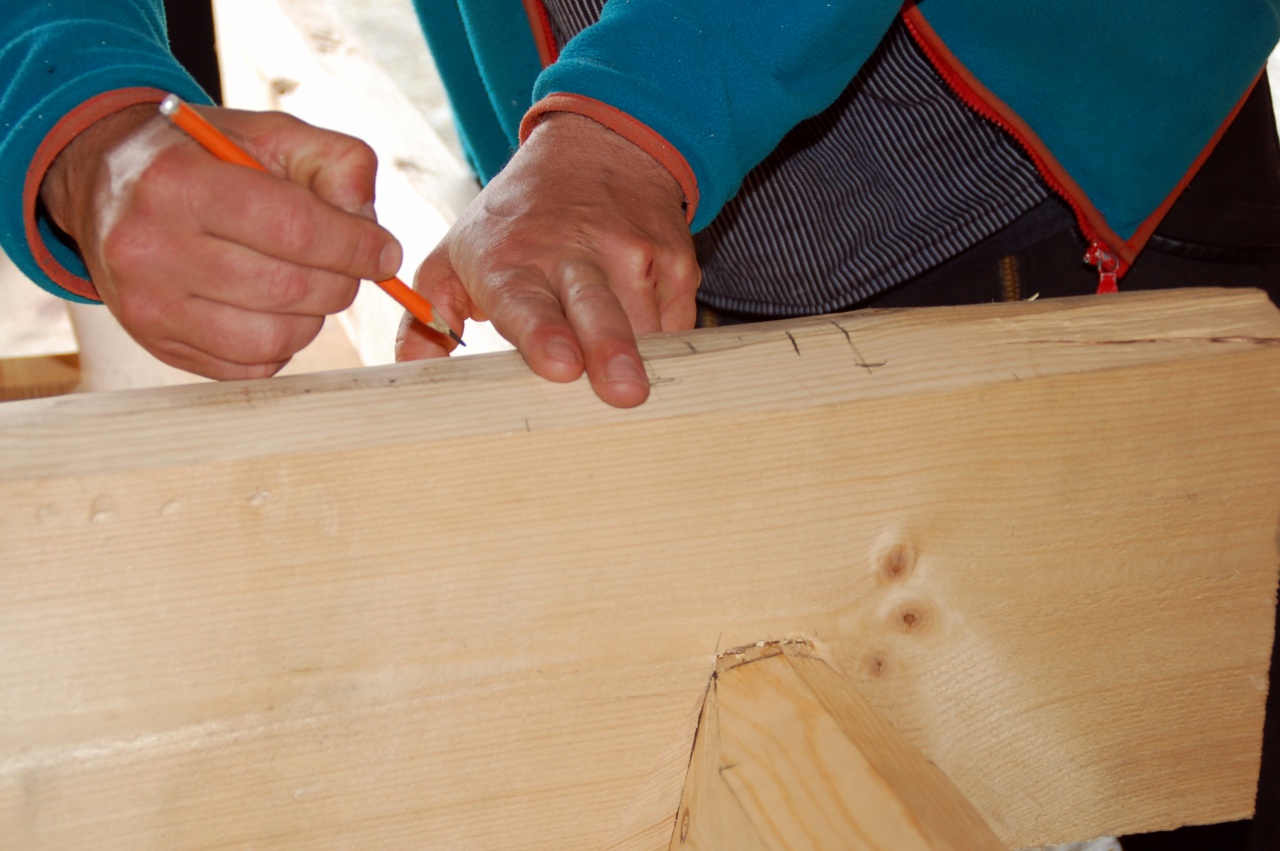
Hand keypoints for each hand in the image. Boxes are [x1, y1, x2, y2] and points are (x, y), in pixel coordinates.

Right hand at [40, 103, 402, 378]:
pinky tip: (273, 309)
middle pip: (288, 289)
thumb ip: (335, 162)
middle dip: (340, 282)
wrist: (106, 184)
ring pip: (274, 340)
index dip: (355, 246)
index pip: (294, 229)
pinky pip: (251, 367)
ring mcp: (148, 306)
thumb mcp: (268, 134)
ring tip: (306, 283)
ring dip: (313, 318)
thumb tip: (371, 227)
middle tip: (348, 265)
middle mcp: (149, 249)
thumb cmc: (204, 157)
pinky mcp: (157, 345)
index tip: (385, 253)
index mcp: (177, 183)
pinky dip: (282, 344)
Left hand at [398, 112, 698, 407]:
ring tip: (625, 380)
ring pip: (643, 326)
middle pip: (597, 312)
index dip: (542, 334)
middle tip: (625, 393)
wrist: (598, 147)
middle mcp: (575, 253)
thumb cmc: (517, 220)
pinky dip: (658, 340)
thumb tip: (410, 371)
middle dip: (612, 352)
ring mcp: (633, 255)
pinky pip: (674, 323)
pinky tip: (640, 328)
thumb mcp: (456, 255)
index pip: (525, 302)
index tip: (559, 364)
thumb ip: (429, 318)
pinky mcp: (676, 261)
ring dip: (635, 359)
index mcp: (511, 260)